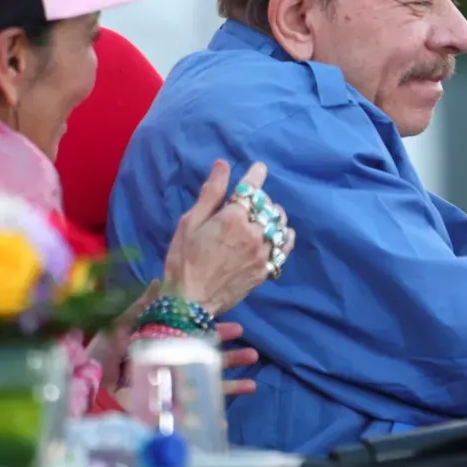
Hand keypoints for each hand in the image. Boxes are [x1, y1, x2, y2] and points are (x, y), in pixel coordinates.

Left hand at [88, 297, 263, 395]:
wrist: (90, 395)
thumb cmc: (99, 361)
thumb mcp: (118, 327)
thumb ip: (140, 307)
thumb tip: (158, 281)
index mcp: (155, 345)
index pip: (187, 331)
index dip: (205, 323)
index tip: (221, 313)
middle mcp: (167, 362)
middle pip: (201, 350)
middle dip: (223, 342)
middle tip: (242, 332)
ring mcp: (173, 383)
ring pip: (208, 371)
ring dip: (232, 363)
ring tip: (252, 356)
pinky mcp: (177, 403)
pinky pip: (206, 398)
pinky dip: (228, 391)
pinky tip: (249, 385)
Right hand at [162, 160, 293, 314]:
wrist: (190, 302)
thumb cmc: (183, 260)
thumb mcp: (190, 223)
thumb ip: (210, 193)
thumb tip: (222, 165)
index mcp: (233, 218)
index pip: (251, 189)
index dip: (256, 175)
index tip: (259, 168)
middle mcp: (253, 233)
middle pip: (267, 207)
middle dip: (259, 201)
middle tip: (249, 203)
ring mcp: (262, 253)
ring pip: (279, 225)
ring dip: (273, 217)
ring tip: (263, 218)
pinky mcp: (265, 270)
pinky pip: (283, 248)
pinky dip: (283, 238)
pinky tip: (278, 236)